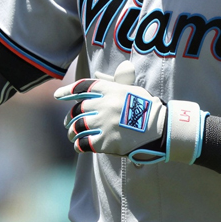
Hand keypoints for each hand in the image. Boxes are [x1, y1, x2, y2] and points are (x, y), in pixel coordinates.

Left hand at [54, 61, 205, 164]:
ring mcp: (104, 123)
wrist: (163, 130)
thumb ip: (113, 81)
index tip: (57, 96)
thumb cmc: (148, 108)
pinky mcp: (105, 142)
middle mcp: (104, 104)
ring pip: (77, 127)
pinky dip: (79, 145)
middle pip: (77, 109)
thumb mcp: (132, 90)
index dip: (67, 91)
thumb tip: (96, 74)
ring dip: (72, 132)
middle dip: (70, 117)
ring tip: (72, 135)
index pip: (82, 87)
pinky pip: (83, 143)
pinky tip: (79, 147)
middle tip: (68, 123)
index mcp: (110, 89)